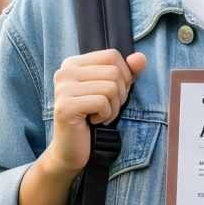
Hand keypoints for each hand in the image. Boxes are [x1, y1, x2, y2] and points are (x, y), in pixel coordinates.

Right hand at [45, 49, 146, 176]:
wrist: (71, 149)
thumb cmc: (93, 118)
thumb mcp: (113, 91)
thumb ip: (126, 72)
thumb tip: (140, 58)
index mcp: (73, 63)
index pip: (112, 55)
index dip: (123, 75)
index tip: (111, 94)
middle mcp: (64, 72)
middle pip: (113, 71)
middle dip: (119, 94)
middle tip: (105, 108)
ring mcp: (63, 89)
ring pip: (110, 87)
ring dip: (113, 107)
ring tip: (100, 116)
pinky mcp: (66, 106)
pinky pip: (102, 102)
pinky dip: (106, 116)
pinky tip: (94, 122)